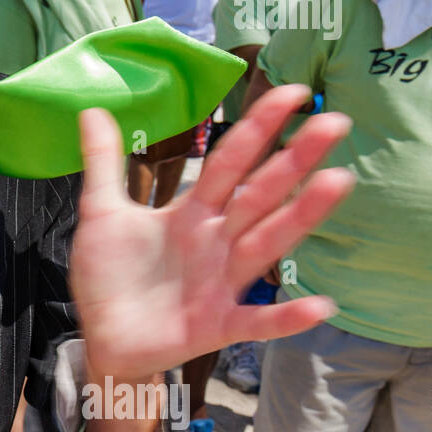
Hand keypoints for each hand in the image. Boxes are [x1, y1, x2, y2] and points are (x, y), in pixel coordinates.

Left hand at [70, 84, 354, 383]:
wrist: (103, 339)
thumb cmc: (112, 277)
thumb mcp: (102, 214)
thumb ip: (104, 164)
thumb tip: (92, 108)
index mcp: (191, 212)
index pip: (231, 161)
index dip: (258, 127)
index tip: (294, 92)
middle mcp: (216, 241)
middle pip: (259, 194)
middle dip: (294, 159)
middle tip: (336, 122)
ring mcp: (221, 282)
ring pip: (267, 242)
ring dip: (302, 215)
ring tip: (338, 182)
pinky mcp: (216, 324)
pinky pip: (257, 320)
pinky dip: (287, 316)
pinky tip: (321, 305)